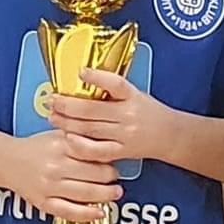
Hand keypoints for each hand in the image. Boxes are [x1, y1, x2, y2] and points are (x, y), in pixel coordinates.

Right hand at [3, 127, 119, 223]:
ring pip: (86, 193)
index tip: (114, 161)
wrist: (6, 160)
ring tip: (114, 193)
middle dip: (111, 178)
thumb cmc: (35, 148)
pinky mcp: (44, 202)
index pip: (94, 154)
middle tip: (116, 178)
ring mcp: (49, 186)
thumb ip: (80, 138)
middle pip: (95, 175)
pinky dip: (87, 214)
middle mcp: (56, 166)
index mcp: (61, 146)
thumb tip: (107, 145)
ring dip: (106, 195)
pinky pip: (69, 211)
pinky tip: (99, 213)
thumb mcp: (57, 135)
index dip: (110, 159)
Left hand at [45, 67, 173, 165]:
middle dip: (67, 105)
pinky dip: (81, 145)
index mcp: (132, 96)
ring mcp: (125, 135)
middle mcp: (128, 115)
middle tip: (52, 100)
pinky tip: (68, 139)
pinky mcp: (122, 151)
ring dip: (67, 123)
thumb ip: (113, 90)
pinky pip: (98, 151)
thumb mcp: (136, 94)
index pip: (116, 84)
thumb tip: (82, 80)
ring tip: (52, 116)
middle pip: (93, 110)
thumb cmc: (148, 112)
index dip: (98, 77)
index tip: (81, 71)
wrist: (171, 135)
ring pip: (90, 129)